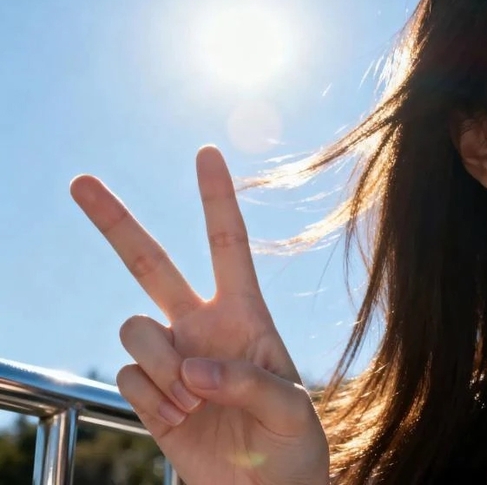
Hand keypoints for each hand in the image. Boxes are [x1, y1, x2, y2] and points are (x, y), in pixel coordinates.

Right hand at [70, 145, 328, 484]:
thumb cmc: (292, 446)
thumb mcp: (292, 410)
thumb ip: (249, 383)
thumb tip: (192, 369)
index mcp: (244, 314)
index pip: (227, 243)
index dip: (216, 199)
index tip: (206, 153)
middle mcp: (200, 324)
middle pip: (149, 263)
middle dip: (115, 223)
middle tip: (80, 182)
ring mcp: (171, 356)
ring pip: (134, 328)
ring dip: (161, 368)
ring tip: (191, 402)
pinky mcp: (150, 392)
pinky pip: (128, 377)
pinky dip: (152, 402)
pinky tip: (179, 420)